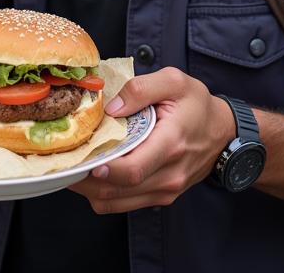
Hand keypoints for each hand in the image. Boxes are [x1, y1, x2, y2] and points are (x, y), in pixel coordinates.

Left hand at [68, 68, 234, 213]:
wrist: (223, 132)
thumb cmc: (197, 104)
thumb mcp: (174, 81)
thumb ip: (140, 88)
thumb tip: (111, 107)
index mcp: (171, 144)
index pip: (133, 170)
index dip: (104, 171)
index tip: (80, 161)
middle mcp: (168, 175)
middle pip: (117, 191)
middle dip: (84, 180)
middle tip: (60, 162)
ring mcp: (165, 190)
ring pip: (115, 203)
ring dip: (89, 189)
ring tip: (70, 167)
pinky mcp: (160, 196)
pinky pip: (123, 204)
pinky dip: (102, 192)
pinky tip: (92, 172)